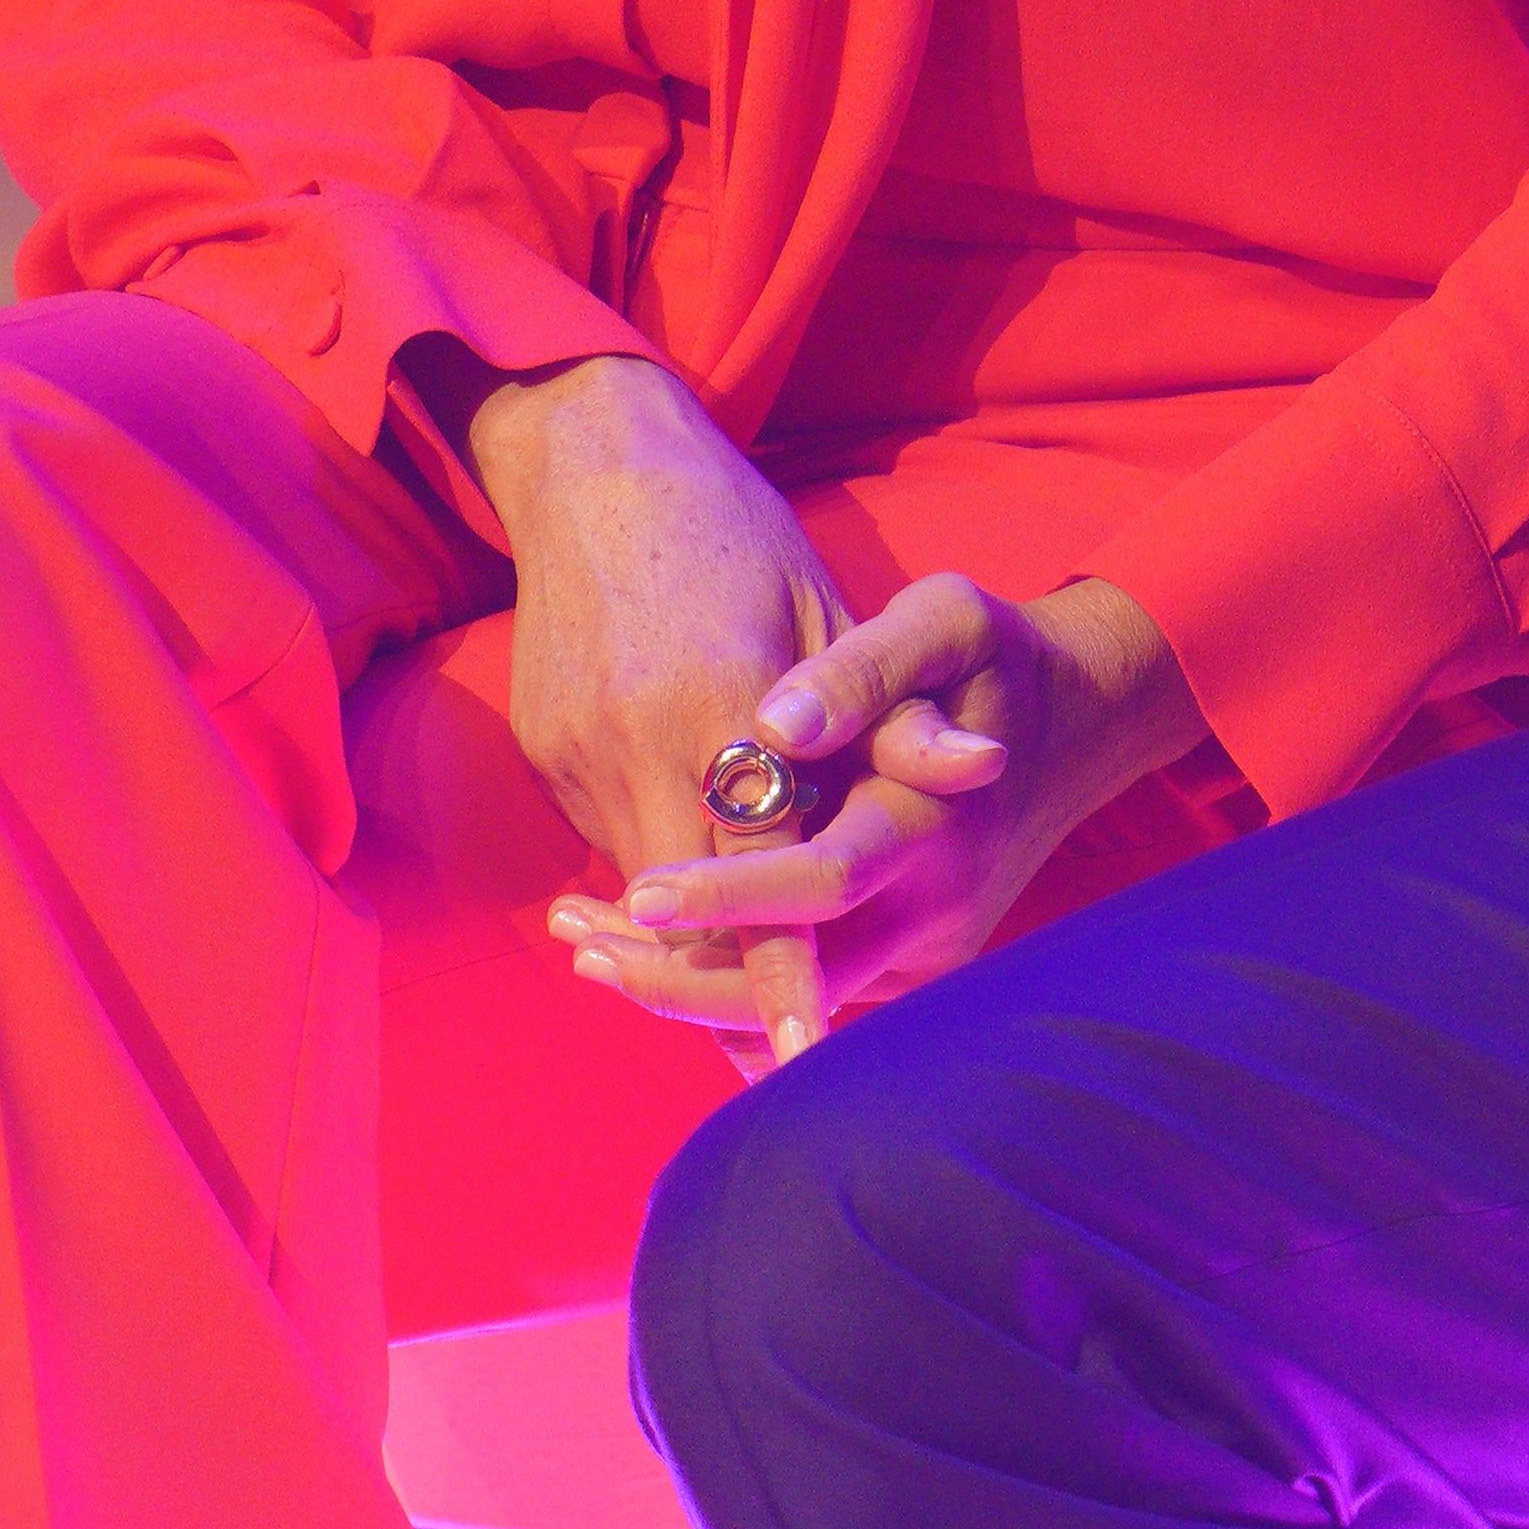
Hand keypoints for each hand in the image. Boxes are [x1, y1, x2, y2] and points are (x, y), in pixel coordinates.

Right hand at [468, 351, 891, 1061]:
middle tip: (776, 1061)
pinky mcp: (543, 751)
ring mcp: (577, 751)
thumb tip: (985, 770)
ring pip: (637, 887)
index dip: (781, 972)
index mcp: (723, 705)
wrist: (592, 467)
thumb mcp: (831, 607)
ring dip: (688, 936)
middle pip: (685, 908)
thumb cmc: (737, 533)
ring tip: (737, 1001)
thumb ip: (894, 711)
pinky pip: (606, 839)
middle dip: (728, 983)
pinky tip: (691, 880)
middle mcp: (638, 741)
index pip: (758, 872)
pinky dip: (654, 869)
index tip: (803, 1060)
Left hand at [556, 569, 1195, 1052]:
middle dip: (674, 974)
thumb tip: (777, 722)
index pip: (822, 880)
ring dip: (686, 985)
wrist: (1079, 720)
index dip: (726, 896)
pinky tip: (650, 948)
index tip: (631, 897)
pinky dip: (729, 980)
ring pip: (792, 1004)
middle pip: (793, 982)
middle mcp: (935, 908)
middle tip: (575, 940)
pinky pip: (811, 988)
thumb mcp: (945, 623)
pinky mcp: (912, 963)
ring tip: (584, 946)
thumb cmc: (992, 659)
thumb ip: (864, 671)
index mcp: (935, 822)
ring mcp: (927, 950)